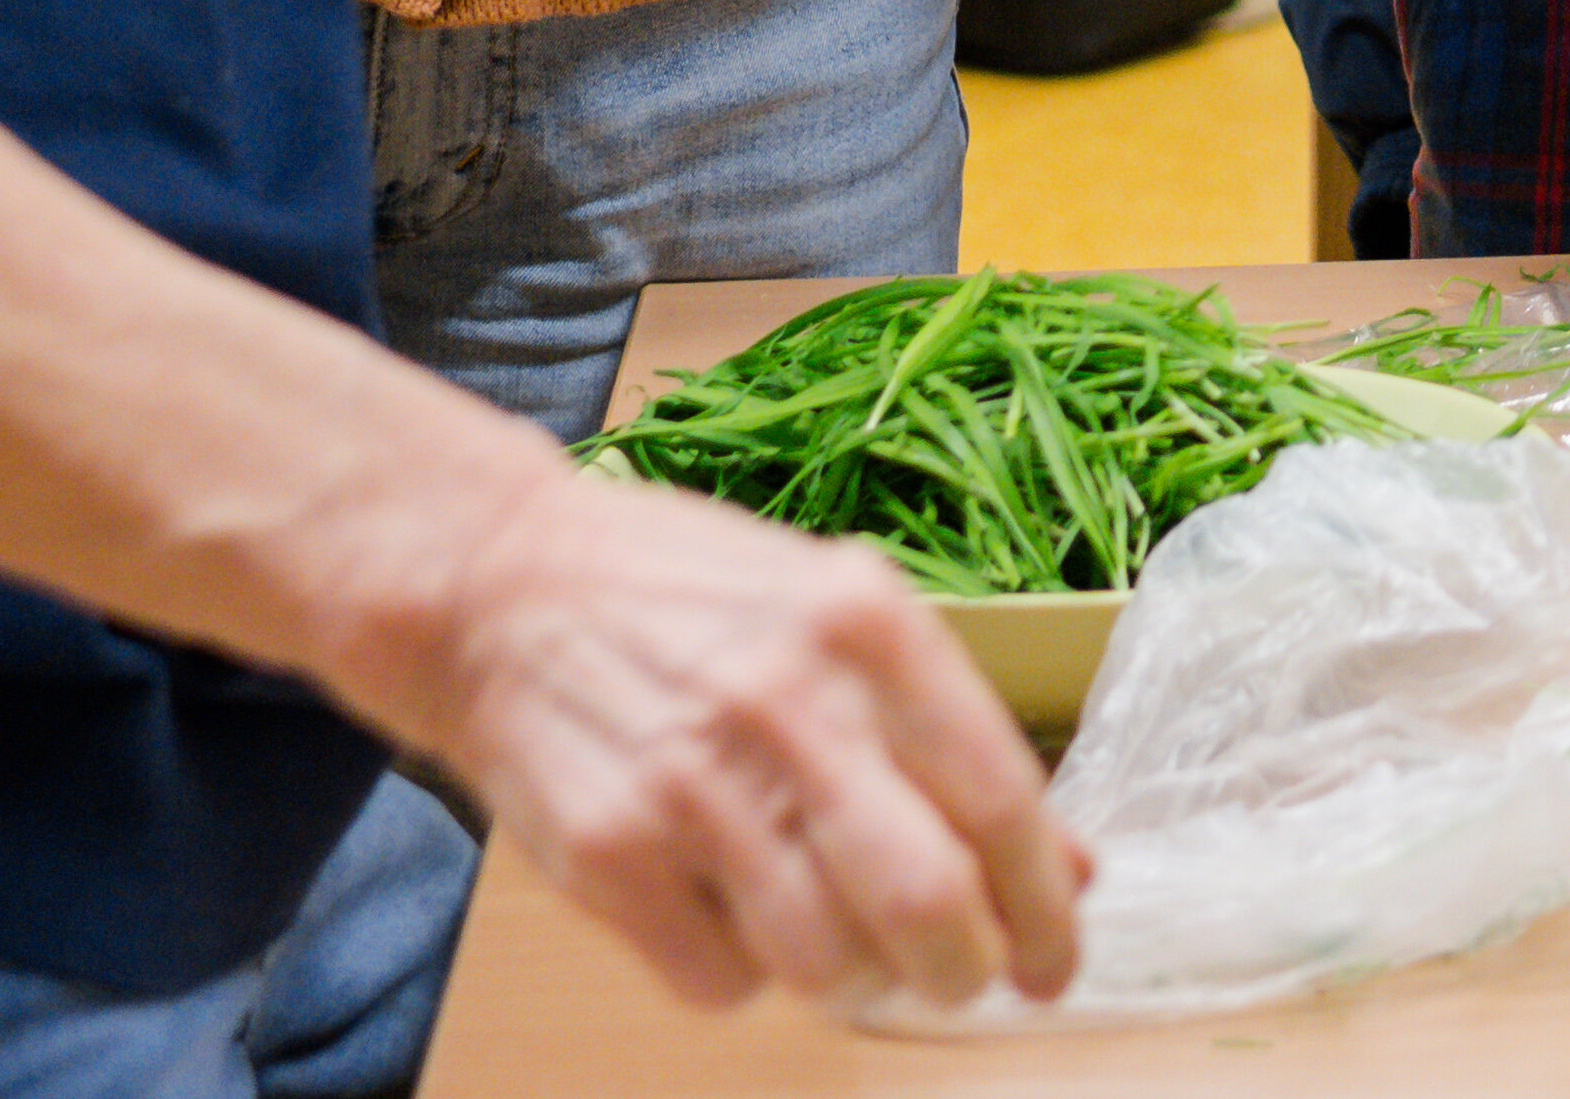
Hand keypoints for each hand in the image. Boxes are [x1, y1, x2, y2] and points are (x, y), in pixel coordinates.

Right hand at [365, 462, 1085, 1016]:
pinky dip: (745, 974)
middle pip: (927, 902)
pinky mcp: (608, 856)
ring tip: (839, 936)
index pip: (999, 799)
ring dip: (855, 981)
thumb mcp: (842, 618)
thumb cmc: (693, 602)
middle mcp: (791, 703)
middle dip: (964, 970)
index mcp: (870, 626)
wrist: (499, 587)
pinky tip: (730, 909)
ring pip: (828, 966)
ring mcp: (692, 785)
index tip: (1054, 963)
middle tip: (961, 977)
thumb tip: (1069, 868)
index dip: (1043, 908)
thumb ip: (952, 737)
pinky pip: (721, 982)